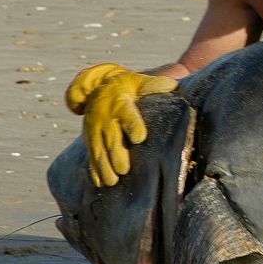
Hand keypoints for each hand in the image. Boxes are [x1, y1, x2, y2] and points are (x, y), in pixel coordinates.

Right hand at [65, 64, 177, 186]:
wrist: (100, 88)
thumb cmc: (128, 88)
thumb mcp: (140, 81)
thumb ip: (154, 85)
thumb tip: (172, 85)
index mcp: (120, 104)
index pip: (127, 115)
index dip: (132, 125)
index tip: (139, 137)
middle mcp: (105, 118)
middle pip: (111, 138)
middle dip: (116, 154)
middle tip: (124, 169)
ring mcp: (95, 130)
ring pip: (98, 151)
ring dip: (104, 167)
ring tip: (113, 181)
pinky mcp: (90, 140)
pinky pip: (91, 156)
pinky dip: (95, 170)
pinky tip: (100, 182)